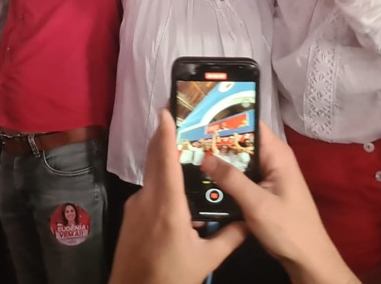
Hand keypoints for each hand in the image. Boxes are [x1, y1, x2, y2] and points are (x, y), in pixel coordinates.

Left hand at [110, 110, 246, 283]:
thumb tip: (249, 220)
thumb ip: (229, 237)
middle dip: (163, 137)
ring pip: (151, 174)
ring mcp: (136, 205)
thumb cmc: (170, 277)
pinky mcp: (131, 214)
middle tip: (177, 117)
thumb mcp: (206, 260)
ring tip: (183, 149)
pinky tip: (176, 188)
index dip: (165, 134)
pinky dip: (161, 182)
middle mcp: (148, 199)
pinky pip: (148, 190)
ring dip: (163, 159)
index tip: (166, 112)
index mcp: (167, 207)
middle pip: (154, 160)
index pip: (165, 162)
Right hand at [202, 123, 357, 283]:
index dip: (225, 118)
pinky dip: (222, 173)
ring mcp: (266, 173)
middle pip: (240, 140)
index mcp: (276, 154)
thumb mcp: (257, 203)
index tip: (198, 116)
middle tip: (185, 136)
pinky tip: (201, 175)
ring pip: (237, 158)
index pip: (249, 123)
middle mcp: (271, 158)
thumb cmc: (288, 229)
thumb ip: (231, 179)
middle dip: (215, 138)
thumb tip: (203, 156)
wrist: (307, 260)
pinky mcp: (260, 188)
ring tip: (187, 151)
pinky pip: (238, 173)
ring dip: (217, 157)